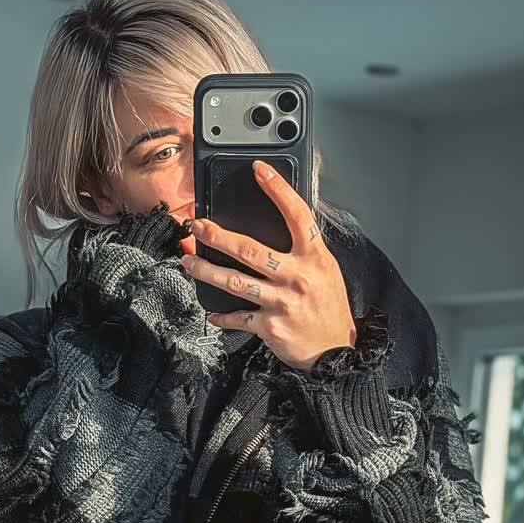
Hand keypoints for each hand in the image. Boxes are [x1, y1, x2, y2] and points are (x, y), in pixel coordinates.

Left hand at [177, 163, 356, 370]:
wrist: (335, 351)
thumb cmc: (329, 308)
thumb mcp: (326, 271)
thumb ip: (304, 250)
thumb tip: (278, 227)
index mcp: (314, 258)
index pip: (296, 214)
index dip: (278, 189)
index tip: (259, 170)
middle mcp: (297, 277)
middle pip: (250, 250)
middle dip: (217, 236)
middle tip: (196, 226)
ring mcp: (281, 302)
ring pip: (235, 282)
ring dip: (206, 270)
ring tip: (188, 262)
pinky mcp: (270, 326)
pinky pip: (238, 317)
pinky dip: (222, 316)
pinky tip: (210, 312)